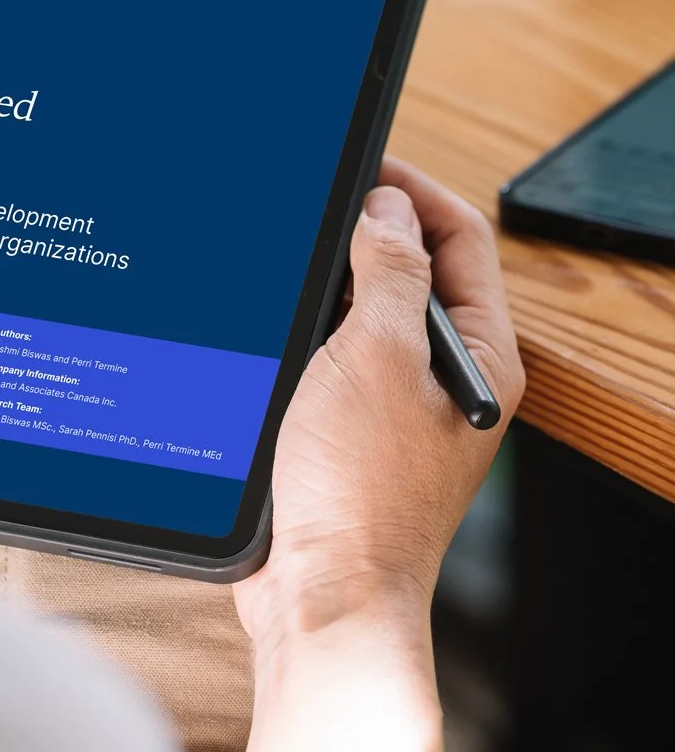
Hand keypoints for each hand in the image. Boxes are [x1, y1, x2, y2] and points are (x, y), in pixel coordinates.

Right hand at [232, 159, 523, 751]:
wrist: (321, 586)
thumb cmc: (361, 489)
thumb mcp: (378, 359)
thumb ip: (390, 274)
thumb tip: (387, 207)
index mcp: (478, 356)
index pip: (458, 239)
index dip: (412, 191)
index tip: (363, 165)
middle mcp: (443, 373)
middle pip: (414, 267)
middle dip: (368, 228)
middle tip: (317, 200)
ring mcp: (394, 397)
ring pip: (366, 307)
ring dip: (332, 276)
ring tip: (293, 250)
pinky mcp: (348, 418)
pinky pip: (332, 347)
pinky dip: (308, 321)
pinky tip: (273, 312)